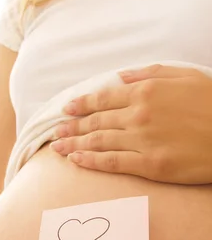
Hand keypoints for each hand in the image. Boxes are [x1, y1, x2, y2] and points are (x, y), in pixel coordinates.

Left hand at [50, 65, 211, 183]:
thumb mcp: (185, 76)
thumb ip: (150, 74)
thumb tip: (122, 77)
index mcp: (146, 92)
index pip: (104, 98)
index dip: (82, 104)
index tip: (66, 109)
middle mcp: (138, 116)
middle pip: (96, 121)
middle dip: (73, 127)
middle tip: (55, 131)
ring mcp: (142, 141)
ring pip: (99, 142)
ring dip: (75, 145)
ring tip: (57, 148)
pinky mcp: (149, 165)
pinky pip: (113, 163)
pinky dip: (91, 162)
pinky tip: (76, 161)